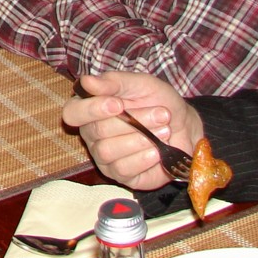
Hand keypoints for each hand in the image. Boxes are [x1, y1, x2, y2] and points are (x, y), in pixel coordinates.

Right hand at [61, 72, 203, 189]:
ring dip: (140, 139)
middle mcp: (91, 134)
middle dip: (133, 121)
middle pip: (97, 131)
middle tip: (162, 114)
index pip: (72, 112)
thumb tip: (87, 82)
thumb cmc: (158, 101)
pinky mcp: (121, 175)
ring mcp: (104, 157)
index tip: (118, 104)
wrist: (185, 126)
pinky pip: (122, 169)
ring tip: (165, 131)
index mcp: (90, 108)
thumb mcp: (140, 84)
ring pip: (108, 151)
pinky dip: (143, 158)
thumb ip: (113, 82)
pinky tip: (158, 151)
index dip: (91, 109)